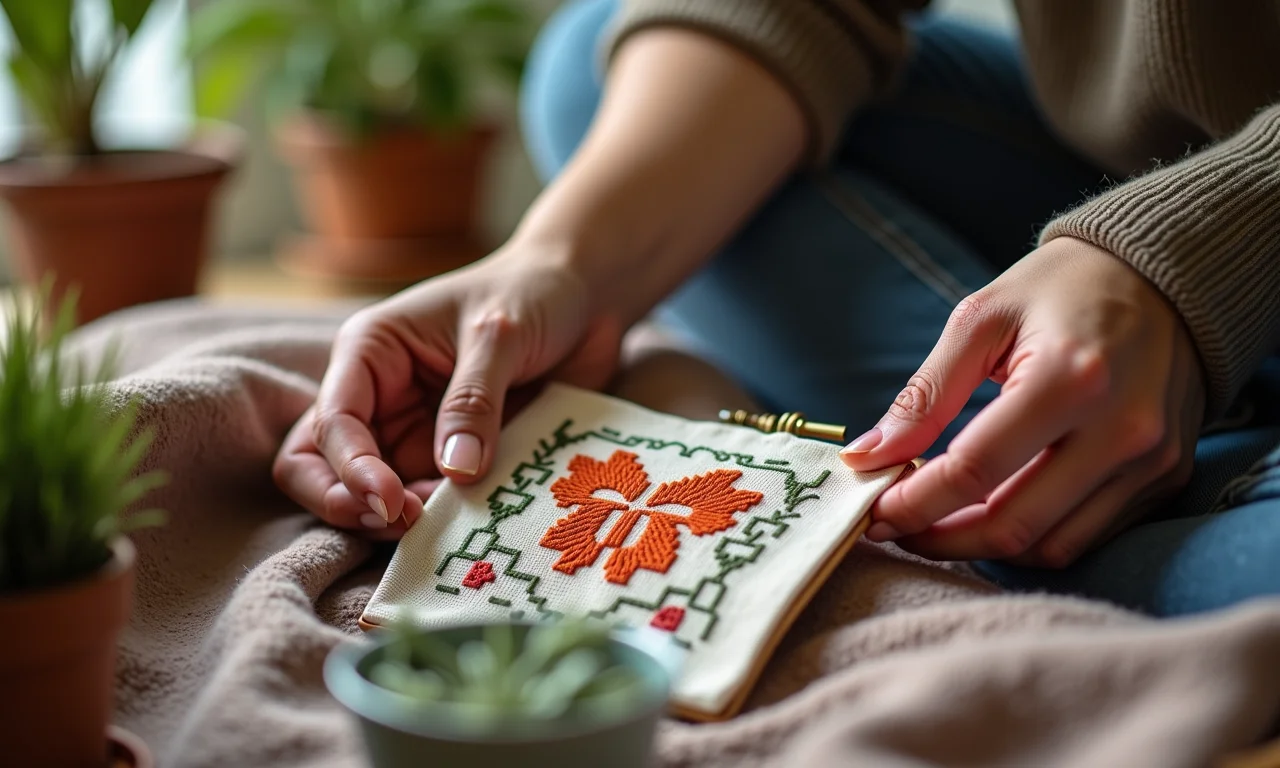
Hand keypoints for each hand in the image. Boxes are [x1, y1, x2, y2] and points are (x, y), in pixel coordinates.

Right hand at [272, 246, 623, 538]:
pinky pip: (430, 502)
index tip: (391, 501)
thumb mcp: (500, 335)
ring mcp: (411, 433)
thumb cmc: (531, 294)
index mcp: (370, 352)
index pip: (333, 422)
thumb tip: (457, 470)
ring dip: (394, 519)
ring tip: (443, 524)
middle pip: (321, 465)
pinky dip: (439, 522)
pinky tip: (470, 525)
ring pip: (370, 495)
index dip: (352, 468)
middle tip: (399, 523)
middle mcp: (378, 397)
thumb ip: (474, 400)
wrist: (582, 297)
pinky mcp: (449, 460)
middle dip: (346, 502)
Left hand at [841, 237, 1204, 566]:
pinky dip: (1030, 538)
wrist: (1169, 273)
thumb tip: (866, 458)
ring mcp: (1151, 460)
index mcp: (1069, 378)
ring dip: (982, 548)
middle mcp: (1120, 429)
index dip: (913, 503)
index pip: (974, 471)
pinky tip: (990, 512)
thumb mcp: (980, 319)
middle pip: (1011, 524)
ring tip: (938, 523)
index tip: (872, 512)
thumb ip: (924, 395)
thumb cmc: (1062, 287)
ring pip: (1050, 546)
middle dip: (939, 539)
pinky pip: (1087, 535)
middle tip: (897, 528)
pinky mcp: (1165, 477)